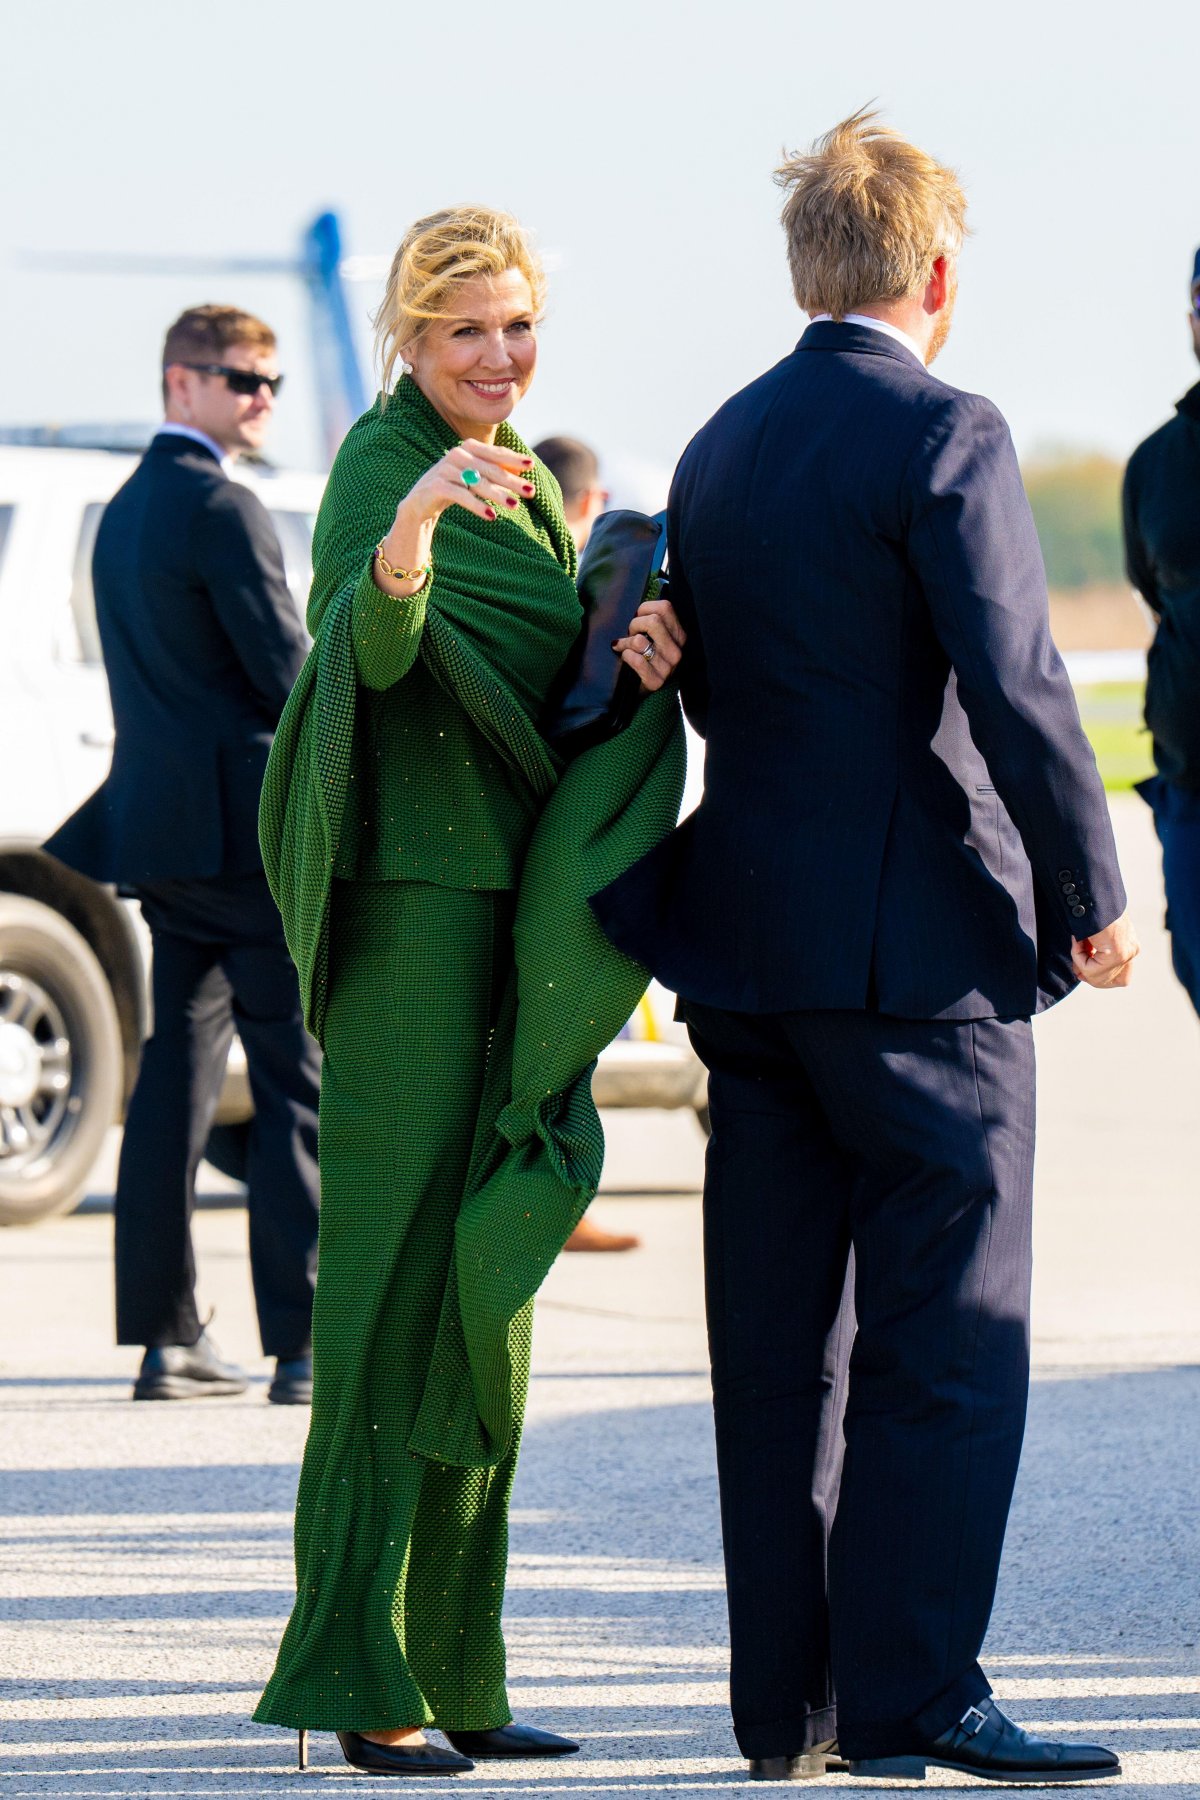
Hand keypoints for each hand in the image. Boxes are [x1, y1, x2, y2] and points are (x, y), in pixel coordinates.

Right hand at [402, 439, 536, 526]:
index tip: (531, 466)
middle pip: (490, 469)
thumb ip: (494, 471)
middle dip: (511, 481)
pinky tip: (491, 515)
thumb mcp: (474, 478)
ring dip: (498, 495)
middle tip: (530, 491)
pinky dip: (477, 506)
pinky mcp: (437, 486)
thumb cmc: (453, 488)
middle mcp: (456, 455)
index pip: (495, 453)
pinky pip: (462, 495)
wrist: (420, 503)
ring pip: (478, 482)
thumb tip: (524, 471)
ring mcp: (445, 469)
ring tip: (514, 505)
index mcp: (467, 448)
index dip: (513, 459)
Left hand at [612, 596, 685, 692]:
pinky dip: (625, 655)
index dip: (645, 608)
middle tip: (630, 633)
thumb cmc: (647, 658)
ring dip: (626, 641)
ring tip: (623, 646)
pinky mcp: (655, 681)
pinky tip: (625, 657)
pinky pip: (635, 659)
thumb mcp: (656, 637)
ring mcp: (668, 667)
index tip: (638, 617)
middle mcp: (677, 650)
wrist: (644, 692)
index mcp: (679, 635)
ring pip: (640, 641)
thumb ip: (653, 620)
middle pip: (653, 621)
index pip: (665, 607)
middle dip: (634, 624)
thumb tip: (640, 601)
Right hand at [1071, 910, 1139, 988]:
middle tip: (1076, 962)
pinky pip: (1090, 969)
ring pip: (1098, 978)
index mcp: (1131, 946)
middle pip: (1110, 982)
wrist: (1093, 897)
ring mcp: (1126, 954)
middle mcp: (1132, 951)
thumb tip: (1082, 974)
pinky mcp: (1116, 954)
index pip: (1121, 979)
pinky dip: (1078, 957)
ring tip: (1077, 945)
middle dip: (1089, 975)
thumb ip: (1096, 952)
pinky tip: (1077, 941)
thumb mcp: (1097, 935)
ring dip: (1081, 964)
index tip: (1082, 969)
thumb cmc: (1092, 909)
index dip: (1099, 977)